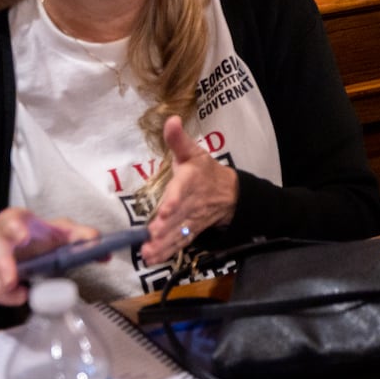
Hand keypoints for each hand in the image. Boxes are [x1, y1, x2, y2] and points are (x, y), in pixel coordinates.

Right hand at [0, 209, 99, 306]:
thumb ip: (81, 237)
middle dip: (0, 264)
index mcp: (15, 221)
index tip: (23, 237)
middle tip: (10, 281)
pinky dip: (1, 296)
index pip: (10, 219)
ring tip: (17, 292)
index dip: (14, 227)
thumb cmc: (38, 237)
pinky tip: (16, 296)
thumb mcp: (61, 233)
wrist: (21, 246)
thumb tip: (99, 245)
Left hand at [143, 116, 238, 265]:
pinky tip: (153, 259)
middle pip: (178, 216)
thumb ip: (178, 140)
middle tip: (151, 236)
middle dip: (166, 228)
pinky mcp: (190, 231)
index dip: (174, 201)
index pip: (182, 191)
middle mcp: (192, 202)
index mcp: (191, 181)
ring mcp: (191, 219)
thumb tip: (170, 119)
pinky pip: (180, 243)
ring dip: (164, 243)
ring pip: (178, 232)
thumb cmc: (206, 171)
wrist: (230, 193)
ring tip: (149, 253)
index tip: (164, 211)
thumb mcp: (193, 152)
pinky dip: (167, 252)